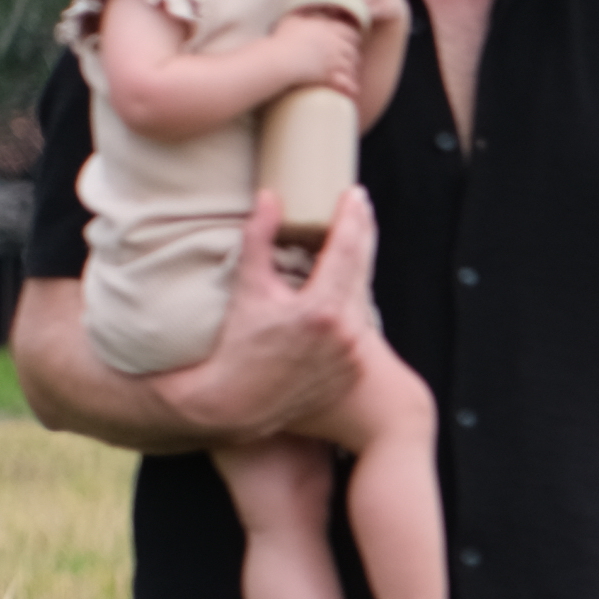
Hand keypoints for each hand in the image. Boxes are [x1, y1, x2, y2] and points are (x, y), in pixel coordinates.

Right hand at [159, 192, 381, 438]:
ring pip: (362, 297)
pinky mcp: (353, 369)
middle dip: (362, 234)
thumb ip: (258, 239)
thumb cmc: (236, 347)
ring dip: (358, 268)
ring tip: (354, 240)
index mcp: (322, 309)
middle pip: (362, 269)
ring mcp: (354, 354)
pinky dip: (352, 302)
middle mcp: (346, 333)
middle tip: (360, 206)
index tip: (355, 194)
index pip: (347, 250)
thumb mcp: (247, 289)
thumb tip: (269, 198)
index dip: (352, 218)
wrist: (236, 404)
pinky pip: (360, 325)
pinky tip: (346, 286)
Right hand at [276, 7, 364, 102]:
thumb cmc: (283, 38)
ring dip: (351, 69)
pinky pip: (347, 81)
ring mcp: (335, 60)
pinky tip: (350, 88)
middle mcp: (335, 43)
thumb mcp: (292, 19)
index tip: (349, 41)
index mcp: (329, 28)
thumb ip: (302, 13)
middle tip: (349, 59)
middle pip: (353, 49)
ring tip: (347, 73)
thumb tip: (305, 9)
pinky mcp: (331, 74)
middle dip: (352, 54)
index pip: (350, 32)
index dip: (351, 37)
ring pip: (352, 65)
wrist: (280, 59)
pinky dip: (350, 85)